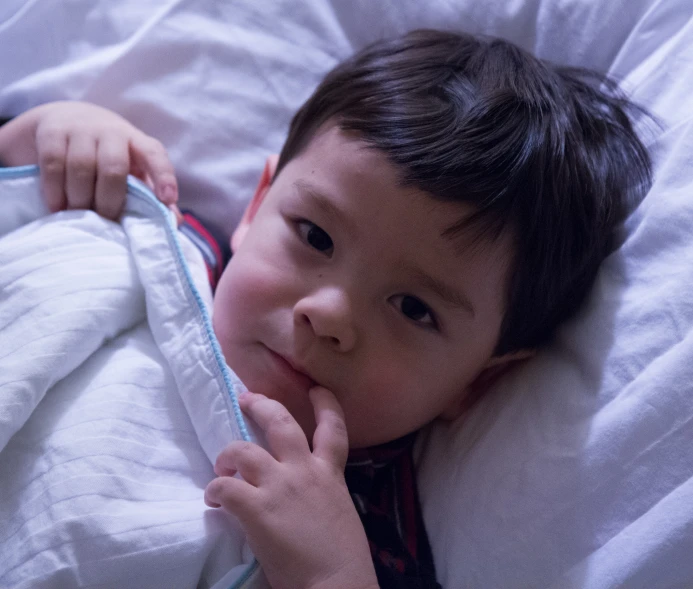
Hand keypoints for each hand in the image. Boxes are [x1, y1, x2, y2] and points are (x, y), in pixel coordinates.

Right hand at [0, 101, 177, 219]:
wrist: (65, 118)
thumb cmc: (107, 154)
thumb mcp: (131, 169)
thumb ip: (151, 193)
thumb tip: (174, 221)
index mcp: (137, 142)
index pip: (155, 154)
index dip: (163, 176)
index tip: (168, 199)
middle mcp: (111, 131)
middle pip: (114, 167)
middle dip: (110, 200)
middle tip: (105, 220)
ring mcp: (81, 128)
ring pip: (81, 166)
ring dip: (80, 198)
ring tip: (78, 216)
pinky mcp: (52, 131)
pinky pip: (54, 163)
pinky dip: (55, 190)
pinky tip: (58, 207)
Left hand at [205, 388, 378, 588]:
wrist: (337, 584)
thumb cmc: (343, 558)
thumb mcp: (339, 512)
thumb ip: (320, 494)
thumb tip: (299, 497)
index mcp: (330, 474)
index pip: (333, 427)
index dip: (325, 404)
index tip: (315, 389)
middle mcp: (305, 470)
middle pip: (281, 423)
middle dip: (262, 405)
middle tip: (246, 398)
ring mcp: (279, 486)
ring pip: (243, 450)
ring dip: (228, 455)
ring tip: (221, 466)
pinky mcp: (256, 508)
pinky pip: (225, 487)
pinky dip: (215, 490)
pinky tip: (213, 500)